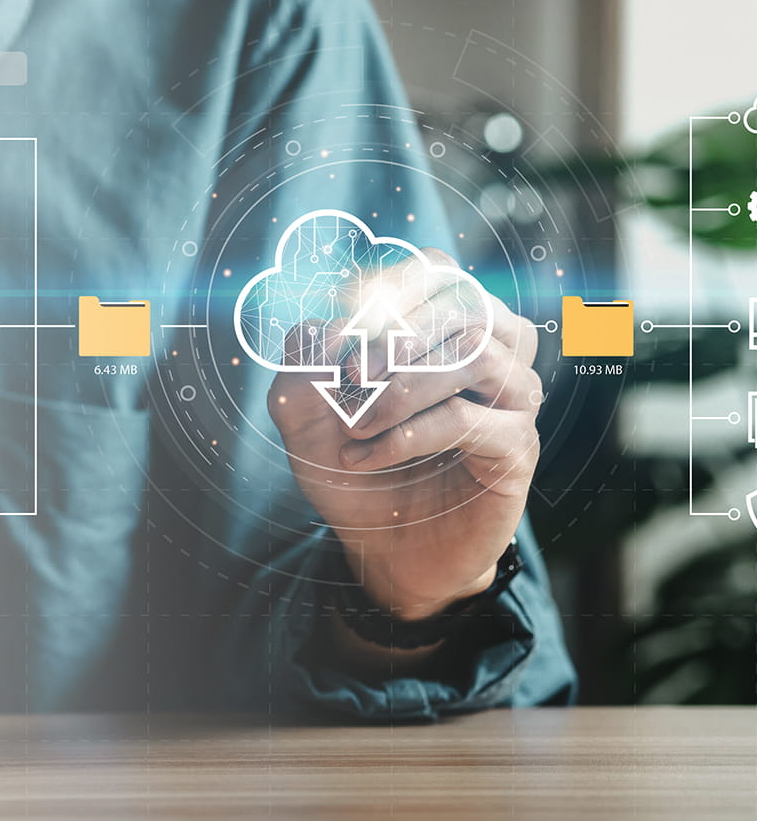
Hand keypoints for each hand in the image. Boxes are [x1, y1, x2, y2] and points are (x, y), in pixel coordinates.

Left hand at [267, 249, 541, 620]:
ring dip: (401, 389)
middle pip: (466, 303)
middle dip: (397, 335)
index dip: (389, 289)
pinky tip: (368, 456)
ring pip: (474, 354)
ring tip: (356, 428)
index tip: (342, 330)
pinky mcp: (516, 449)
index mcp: (445, 328)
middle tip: (350, 376)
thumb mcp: (304, 410)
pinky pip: (468, 421)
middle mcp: (491, 352)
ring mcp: (512, 399)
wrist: (383, 548)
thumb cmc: (351, 464)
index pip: (438, 272)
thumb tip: (328, 325)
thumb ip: (303, 359)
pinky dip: (407, 435)